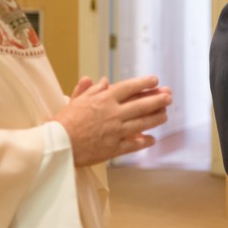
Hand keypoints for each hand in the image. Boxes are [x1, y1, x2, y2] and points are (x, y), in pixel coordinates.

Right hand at [54, 75, 172, 166]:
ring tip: (165, 115)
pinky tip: (152, 139)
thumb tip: (102, 80)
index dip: (144, 83)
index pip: (129, 88)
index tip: (155, 80)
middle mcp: (113, 113)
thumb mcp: (75, 100)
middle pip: (142, 105)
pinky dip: (144, 142)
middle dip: (158, 100)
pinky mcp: (114, 148)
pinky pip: (133, 144)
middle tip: (169, 97)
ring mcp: (116, 131)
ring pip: (142, 123)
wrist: (58, 144)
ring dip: (156, 119)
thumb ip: (90, 90)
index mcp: (104, 100)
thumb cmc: (64, 121)